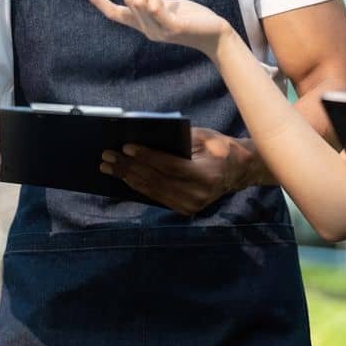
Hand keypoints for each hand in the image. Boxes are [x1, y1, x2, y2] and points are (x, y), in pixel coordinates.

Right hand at [79, 0, 233, 58]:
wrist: (216, 35)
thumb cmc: (194, 19)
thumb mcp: (168, 7)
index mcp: (144, 25)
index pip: (115, 15)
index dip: (99, 2)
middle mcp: (147, 30)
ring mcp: (158, 31)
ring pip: (138, 1)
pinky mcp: (172, 28)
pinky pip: (154, 7)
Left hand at [100, 127, 253, 215]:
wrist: (238, 171)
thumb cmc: (219, 148)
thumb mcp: (204, 137)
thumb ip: (180, 138)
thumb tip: (145, 136)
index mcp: (206, 175)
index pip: (170, 166)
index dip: (147, 156)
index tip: (126, 146)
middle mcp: (198, 195)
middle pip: (156, 180)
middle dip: (128, 167)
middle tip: (107, 156)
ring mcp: (191, 206)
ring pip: (152, 191)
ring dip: (127, 177)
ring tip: (108, 167)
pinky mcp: (185, 209)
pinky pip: (156, 197)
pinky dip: (138, 186)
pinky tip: (124, 176)